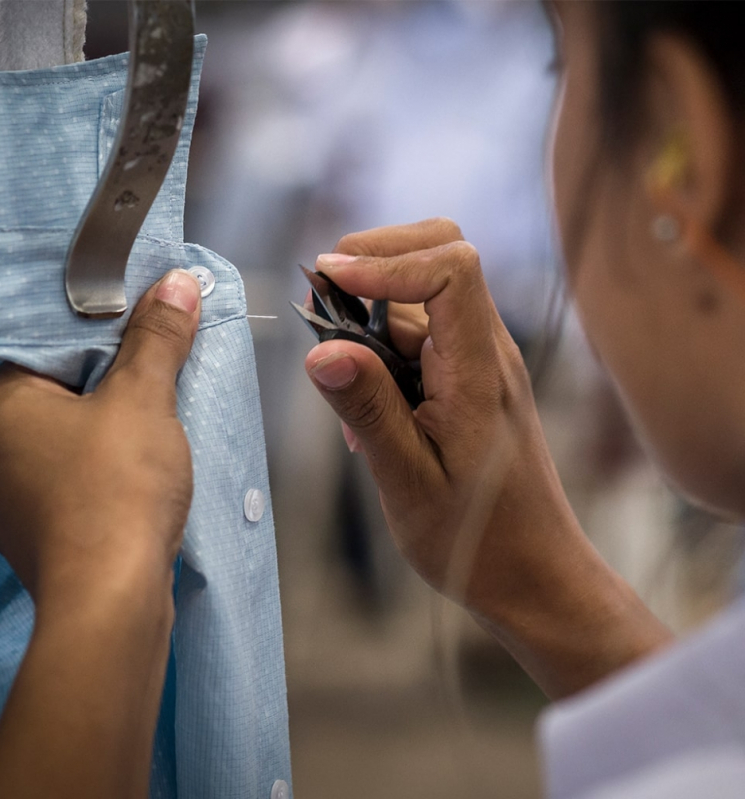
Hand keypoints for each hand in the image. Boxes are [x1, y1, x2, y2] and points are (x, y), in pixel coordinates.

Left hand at [0, 269, 200, 605]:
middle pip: (54, 393)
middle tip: (154, 377)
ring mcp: (0, 498)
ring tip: (149, 428)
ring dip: (102, 431)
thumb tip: (176, 282)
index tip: (143, 335)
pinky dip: (95, 473)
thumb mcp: (144, 399)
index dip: (100, 336)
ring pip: (60, 441)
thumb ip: (156, 337)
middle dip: (106, 384)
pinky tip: (130, 477)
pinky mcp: (28, 534)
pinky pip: (64, 482)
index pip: (44, 345)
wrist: (110, 599)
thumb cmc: (117, 488)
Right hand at [305, 217, 545, 607]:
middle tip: (321, 304)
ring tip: (342, 380)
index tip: (326, 279)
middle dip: (373, 262)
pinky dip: (380, 349)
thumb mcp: (409, 481)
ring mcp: (478, 363)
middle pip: (439, 255)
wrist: (531, 571)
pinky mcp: (466, 380)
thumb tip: (320, 351)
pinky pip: (419, 338)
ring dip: (369, 316)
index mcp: (479, 370)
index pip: (451, 267)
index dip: (386, 260)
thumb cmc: (477, 539)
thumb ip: (369, 410)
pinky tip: (366, 408)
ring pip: (420, 298)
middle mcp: (486, 352)